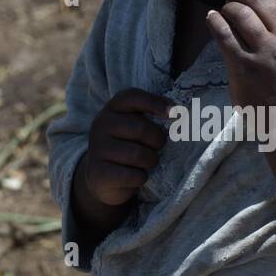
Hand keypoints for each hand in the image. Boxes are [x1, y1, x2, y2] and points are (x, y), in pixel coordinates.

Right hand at [83, 87, 171, 205]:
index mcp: (112, 109)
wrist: (103, 179)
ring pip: (137, 154)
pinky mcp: (99, 173)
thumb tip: (178, 113)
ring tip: (148, 162)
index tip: (173, 112)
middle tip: (158, 147)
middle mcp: (101, 125)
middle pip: (140, 128)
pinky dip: (140, 178)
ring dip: (150, 161)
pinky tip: (136, 177)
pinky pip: (131, 175)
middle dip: (157, 140)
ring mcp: (97, 149)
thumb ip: (151, 118)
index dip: (154, 102)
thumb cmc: (127, 147)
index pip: (132, 97)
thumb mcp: (135, 129)